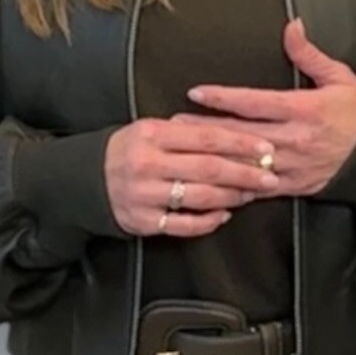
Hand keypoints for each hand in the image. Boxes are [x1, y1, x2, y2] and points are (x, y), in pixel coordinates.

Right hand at [104, 116, 281, 238]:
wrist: (85, 179)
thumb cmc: (127, 151)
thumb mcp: (150, 129)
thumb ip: (187, 131)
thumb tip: (234, 135)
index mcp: (153, 135)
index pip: (206, 137)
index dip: (240, 143)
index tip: (265, 147)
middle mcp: (148, 164)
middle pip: (208, 168)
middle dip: (245, 172)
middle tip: (270, 175)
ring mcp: (145, 194)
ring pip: (200, 197)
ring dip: (231, 196)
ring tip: (250, 194)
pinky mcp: (143, 221)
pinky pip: (184, 224)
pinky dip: (208, 221)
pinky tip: (224, 215)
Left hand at [170, 18, 355, 197]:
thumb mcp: (339, 77)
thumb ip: (308, 54)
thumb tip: (291, 25)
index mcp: (304, 110)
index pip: (255, 103)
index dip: (223, 98)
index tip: (196, 92)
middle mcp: (295, 139)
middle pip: (241, 134)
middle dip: (206, 129)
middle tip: (174, 123)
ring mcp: (292, 166)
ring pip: (245, 164)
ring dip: (213, 157)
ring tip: (185, 151)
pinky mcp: (293, 185)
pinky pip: (258, 188)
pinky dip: (233, 186)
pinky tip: (211, 183)